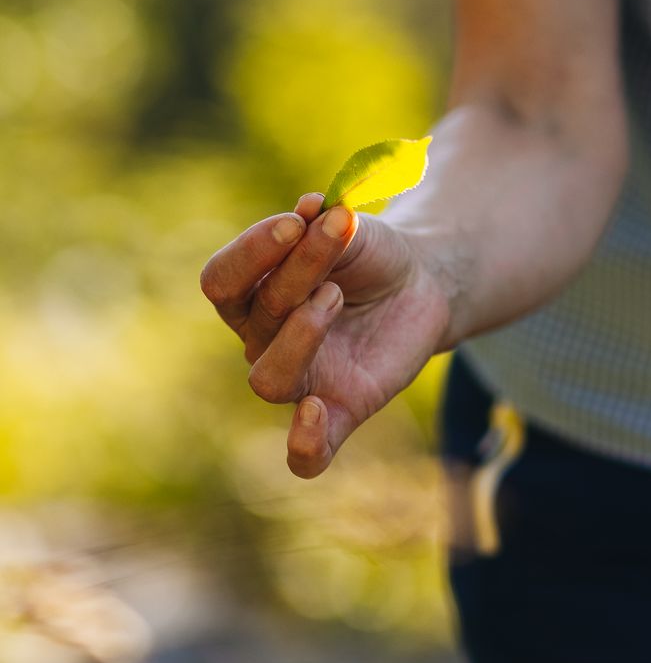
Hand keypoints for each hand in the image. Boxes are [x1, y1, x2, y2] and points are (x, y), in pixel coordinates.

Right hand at [200, 193, 450, 477]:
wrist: (418, 280)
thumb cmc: (367, 252)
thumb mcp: (349, 229)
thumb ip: (324, 224)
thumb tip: (311, 207)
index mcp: (249, 293)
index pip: (220, 280)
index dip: (251, 250)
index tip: (298, 220)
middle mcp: (262, 339)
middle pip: (257, 315)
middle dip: (297, 273)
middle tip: (336, 244)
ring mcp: (300, 379)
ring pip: (269, 379)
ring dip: (300, 335)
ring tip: (336, 297)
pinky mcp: (340, 411)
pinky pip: (308, 455)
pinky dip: (304, 443)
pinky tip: (315, 412)